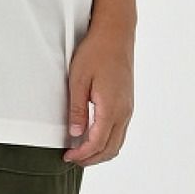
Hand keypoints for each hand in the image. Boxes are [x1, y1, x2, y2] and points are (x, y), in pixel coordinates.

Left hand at [64, 24, 134, 166]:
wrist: (115, 34)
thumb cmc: (95, 52)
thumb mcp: (78, 79)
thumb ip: (78, 109)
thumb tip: (75, 134)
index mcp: (111, 107)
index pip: (98, 143)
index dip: (82, 155)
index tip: (67, 156)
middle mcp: (124, 112)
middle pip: (111, 149)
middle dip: (91, 159)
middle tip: (72, 158)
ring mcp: (128, 108)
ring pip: (118, 142)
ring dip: (100, 151)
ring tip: (80, 151)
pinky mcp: (127, 103)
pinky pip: (120, 131)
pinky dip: (107, 141)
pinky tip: (92, 136)